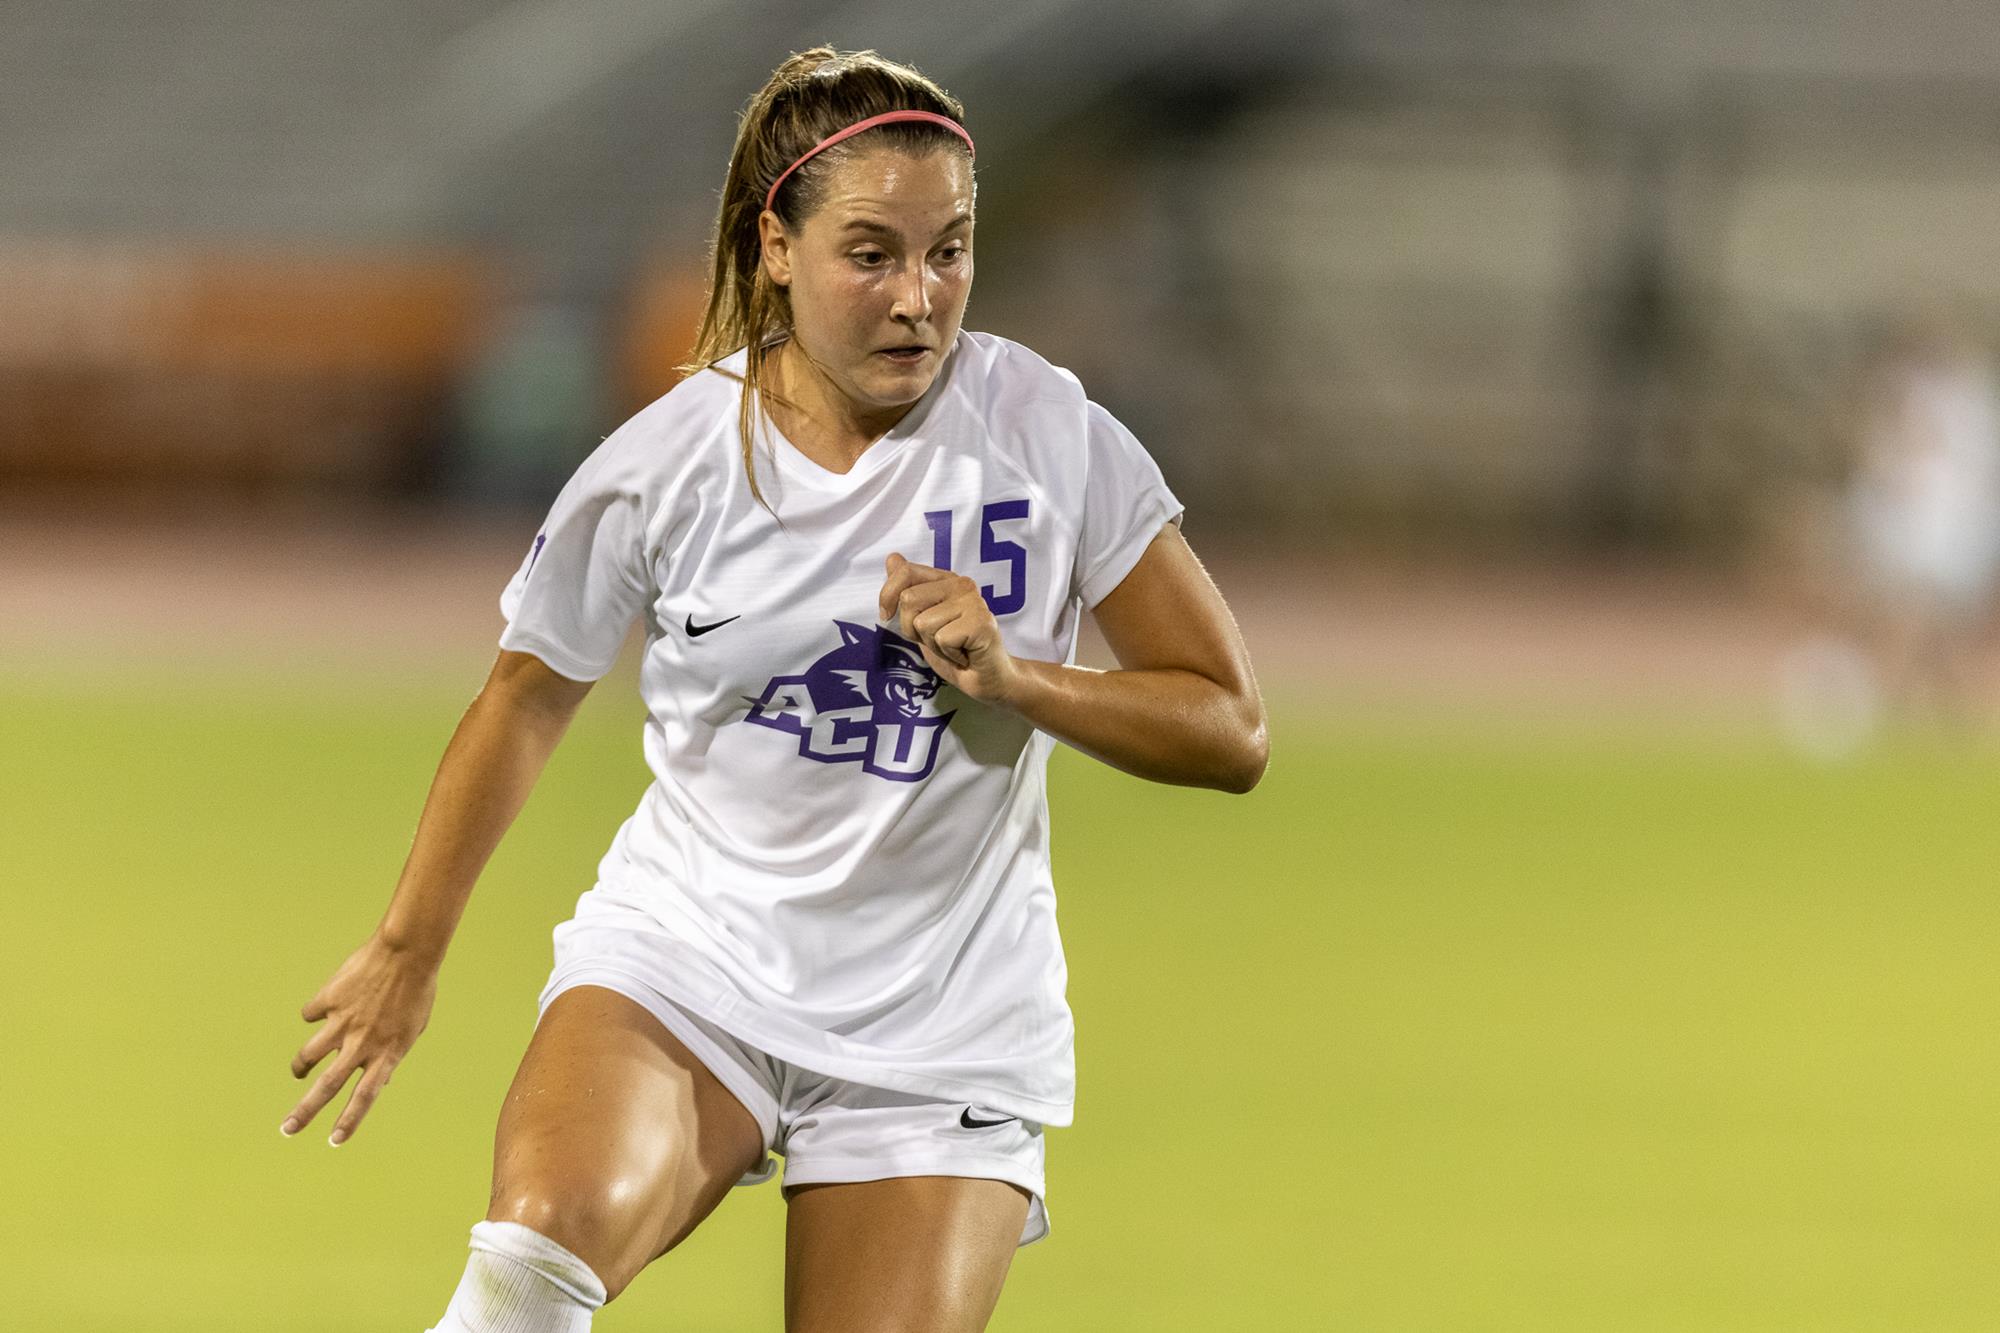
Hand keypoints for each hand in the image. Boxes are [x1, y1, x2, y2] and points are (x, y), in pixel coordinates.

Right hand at [282, 932, 437, 1145]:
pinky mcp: (327, 1001)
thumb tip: (380, 1082)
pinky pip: (312, 1013)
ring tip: (299, 1072)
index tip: (333, 1141)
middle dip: (305, 1111)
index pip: (365, 1096)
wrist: (407, 951)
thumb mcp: (411, 1029)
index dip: (349, 1120)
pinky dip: (317, 1013)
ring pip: (309, 1054)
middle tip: (286, 1130)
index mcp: (387, 1052)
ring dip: (301, 1066)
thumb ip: (391, 1055)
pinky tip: (328, 1004)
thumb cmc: (415, 991)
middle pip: (327, 1086)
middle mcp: (362, 1042)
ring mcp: (342, 1023)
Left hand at [878, 552, 1020, 704]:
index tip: (888, 615)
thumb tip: (893, 558)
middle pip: (909, 600)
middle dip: (913, 630)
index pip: (905, 571)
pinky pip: (942, 639)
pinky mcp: (981, 623)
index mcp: (946, 580)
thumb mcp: (922, 619)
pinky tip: (964, 655)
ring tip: (954, 648)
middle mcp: (962, 584)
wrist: (989, 679)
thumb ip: (908, 589)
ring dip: (933, 646)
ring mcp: (974, 602)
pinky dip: (949, 655)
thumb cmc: (956, 650)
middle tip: (938, 639)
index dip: (888, 595)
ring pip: (923, 623)